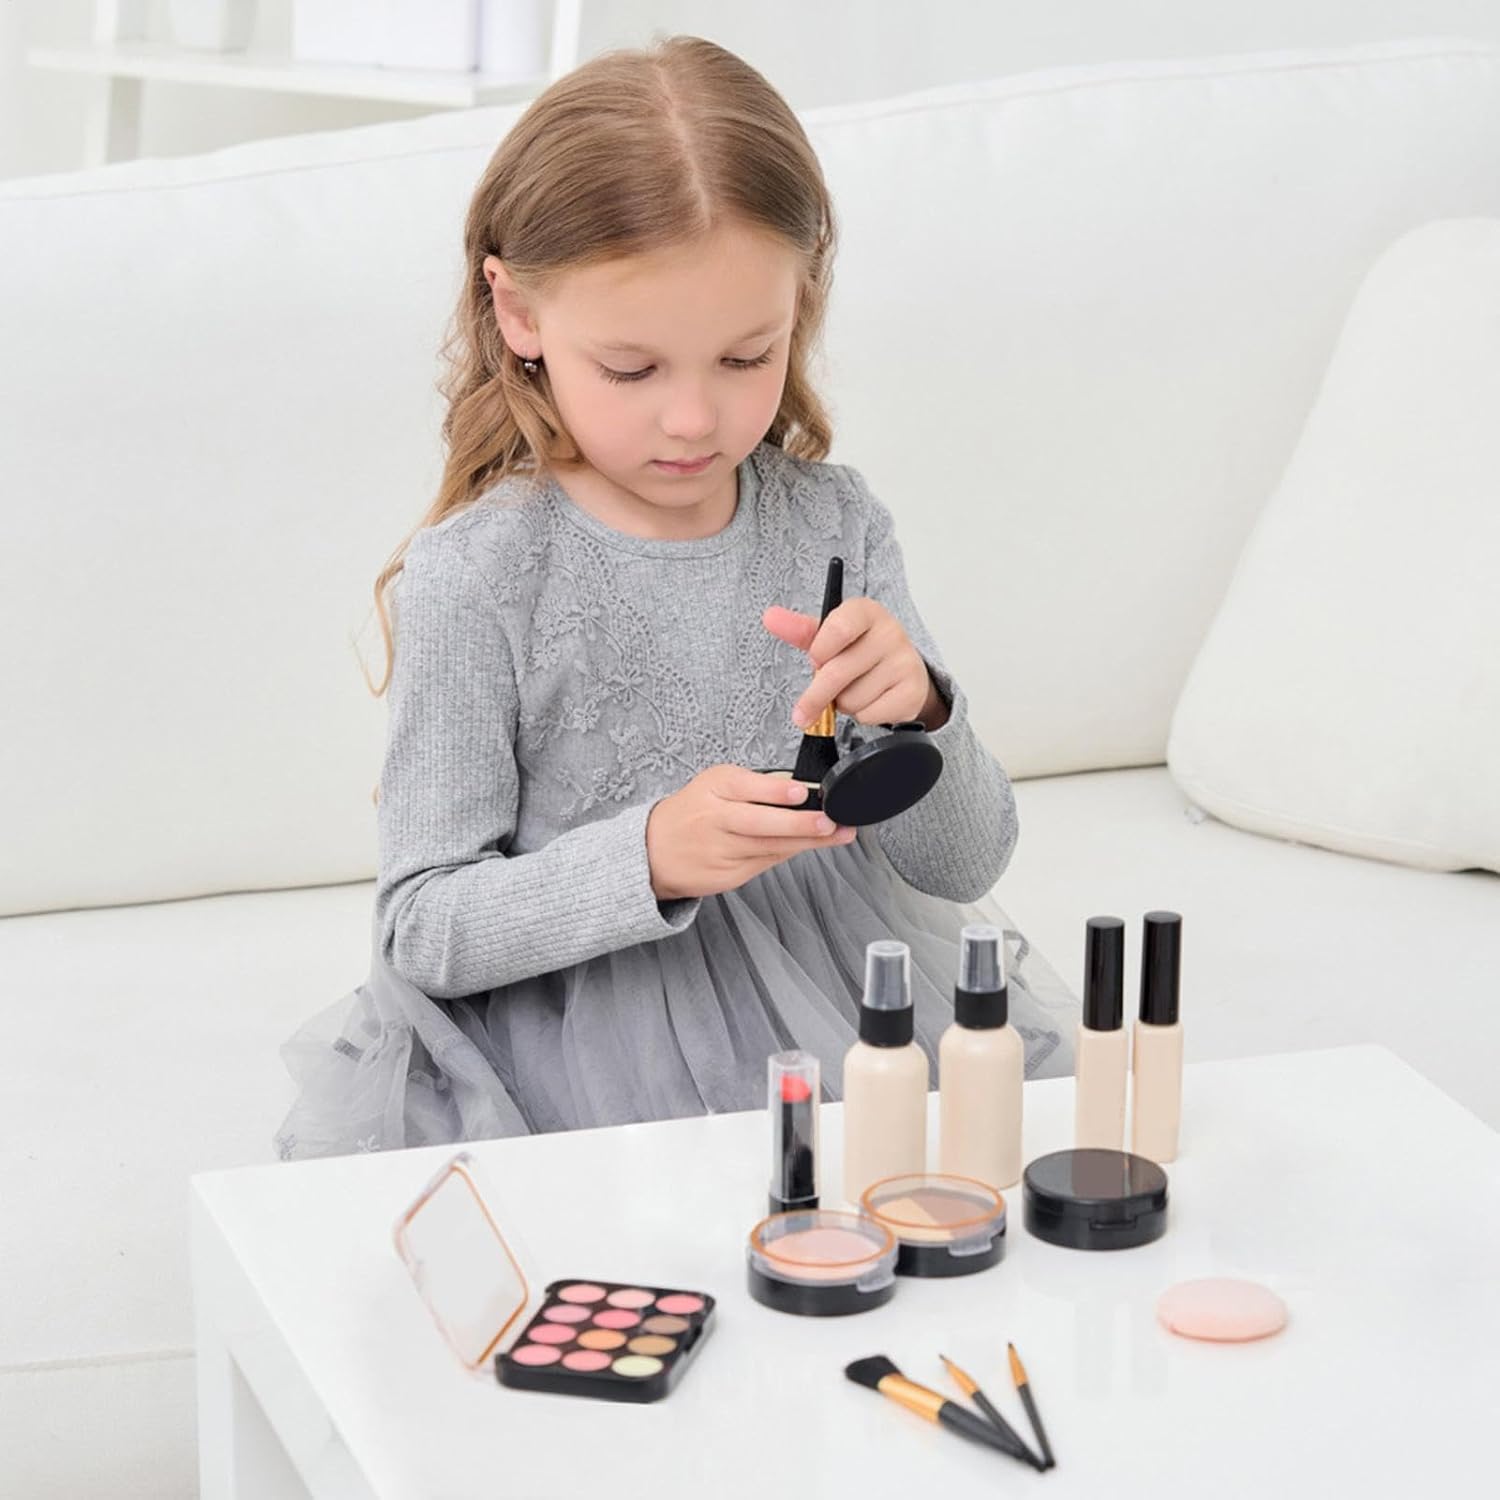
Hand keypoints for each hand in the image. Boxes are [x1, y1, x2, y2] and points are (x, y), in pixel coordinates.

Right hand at [646, 765, 856, 901]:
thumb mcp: (714, 785)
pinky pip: (765, 863)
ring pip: (770, 847)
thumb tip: (800, 789)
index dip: (775, 792)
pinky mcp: (728, 875)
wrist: (653, 850)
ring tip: (837, 834)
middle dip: (799, 824)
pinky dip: (788, 853)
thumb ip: (754, 786)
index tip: (800, 792)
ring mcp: (721, 851)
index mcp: (713, 789)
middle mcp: (716, 820)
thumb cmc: (692, 812)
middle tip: (829, 822)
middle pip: (761, 823)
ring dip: (807, 841)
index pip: (746, 789)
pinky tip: (810, 846)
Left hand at [762, 598, 949, 730]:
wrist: (904, 670)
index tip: (814, 660)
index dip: (820, 650)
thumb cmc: (860, 649)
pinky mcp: (912, 692)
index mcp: (866, 612)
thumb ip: (800, 630)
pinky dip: (862, 715)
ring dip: (844, 704)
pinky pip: (869, 714)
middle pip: (837, 673)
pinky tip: (871, 700)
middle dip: (815, 696)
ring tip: (854, 690)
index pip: (838, 628)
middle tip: (804, 711)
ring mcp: (904, 662)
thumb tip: (770, 617)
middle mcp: (890, 632)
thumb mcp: (830, 636)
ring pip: (852, 699)